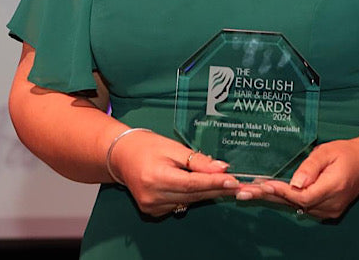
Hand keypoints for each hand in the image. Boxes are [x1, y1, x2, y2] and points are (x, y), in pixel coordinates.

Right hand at [108, 130, 241, 216]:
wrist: (122, 156)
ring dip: (206, 193)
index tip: (233, 181)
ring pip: (188, 201)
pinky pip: (179, 204)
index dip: (214, 183)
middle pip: (193, 194)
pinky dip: (192, 197)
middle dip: (216, 189)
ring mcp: (151, 206)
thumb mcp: (172, 147)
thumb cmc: (146, 147)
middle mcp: (152, 195)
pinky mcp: (152, 211)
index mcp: (156, 177)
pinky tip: (201, 189)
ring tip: (223, 185)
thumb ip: (196, 160)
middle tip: (236, 184)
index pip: (192, 183)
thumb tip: (221, 168)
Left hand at [236, 134, 358, 219]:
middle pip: (295, 204)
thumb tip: (295, 182)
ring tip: (248, 191)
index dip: (281, 191)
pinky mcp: (326, 212)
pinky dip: (285, 199)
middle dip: (268, 196)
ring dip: (273, 198)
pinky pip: (302, 206)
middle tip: (243, 191)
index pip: (302, 195)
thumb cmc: (347, 153)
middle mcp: (331, 204)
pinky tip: (267, 193)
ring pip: (296, 206)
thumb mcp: (329, 152)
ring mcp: (329, 211)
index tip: (262, 184)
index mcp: (334, 187)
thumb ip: (311, 166)